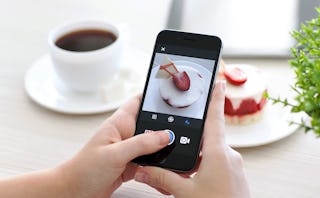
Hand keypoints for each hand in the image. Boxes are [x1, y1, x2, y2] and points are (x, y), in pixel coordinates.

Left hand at [56, 96, 169, 197]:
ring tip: (175, 156)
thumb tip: (165, 135)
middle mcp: (126, 134)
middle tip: (182, 134)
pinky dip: (158, 169)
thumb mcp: (115, 154)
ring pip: (152, 146)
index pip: (138, 102)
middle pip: (151, 125)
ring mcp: (128, 150)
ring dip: (163, 151)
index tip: (171, 98)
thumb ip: (141, 144)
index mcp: (119, 123)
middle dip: (165, 129)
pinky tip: (164, 174)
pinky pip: (150, 164)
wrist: (74, 193)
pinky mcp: (131, 165)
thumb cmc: (84, 170)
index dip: (154, 97)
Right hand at [134, 81, 250, 197]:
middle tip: (182, 142)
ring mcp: (233, 165)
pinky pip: (217, 162)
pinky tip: (196, 179)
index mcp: (218, 153)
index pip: (215, 118)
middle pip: (208, 136)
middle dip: (194, 138)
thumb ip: (163, 179)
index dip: (216, 98)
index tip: (219, 81)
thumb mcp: (185, 193)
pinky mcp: (234, 174)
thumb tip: (144, 170)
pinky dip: (204, 165)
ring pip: (211, 152)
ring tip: (187, 171)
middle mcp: (228, 155)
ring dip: (198, 156)